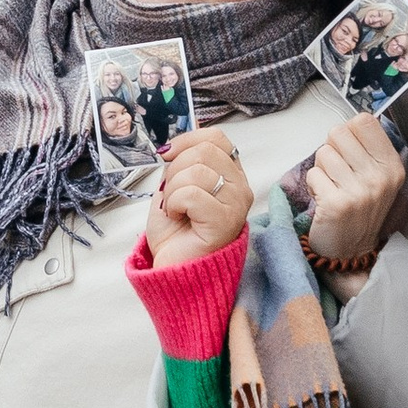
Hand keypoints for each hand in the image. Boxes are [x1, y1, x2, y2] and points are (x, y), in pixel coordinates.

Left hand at [146, 128, 251, 272]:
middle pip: (203, 151)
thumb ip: (179, 164)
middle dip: (175, 170)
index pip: (216, 138)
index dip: (187, 140)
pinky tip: (178, 217)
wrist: (175, 269)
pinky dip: (174, 204)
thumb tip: (171, 148)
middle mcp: (240, 187)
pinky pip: (191, 194)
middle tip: (172, 195)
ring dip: (172, 190)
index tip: (168, 155)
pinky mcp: (226, 221)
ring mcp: (236, 204)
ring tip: (175, 209)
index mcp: (231, 175)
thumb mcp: (174, 186)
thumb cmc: (176, 232)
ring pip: (196, 171)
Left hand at [301, 114, 407, 269]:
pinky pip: (312, 174)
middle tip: (338, 173)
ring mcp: (359, 192)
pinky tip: (324, 199)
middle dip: (332, 149)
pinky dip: (312, 186)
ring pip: (323, 152)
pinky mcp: (336, 204)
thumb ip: (368, 148)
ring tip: (332, 187)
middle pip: (338, 132)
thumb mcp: (378, 178)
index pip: (364, 121)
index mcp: (392, 166)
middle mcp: (379, 177)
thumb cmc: (359, 208)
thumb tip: (352, 121)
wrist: (351, 252)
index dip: (349, 132)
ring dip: (321, 169)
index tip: (349, 151)